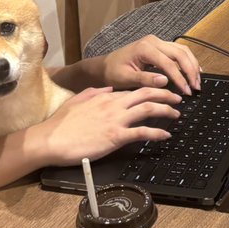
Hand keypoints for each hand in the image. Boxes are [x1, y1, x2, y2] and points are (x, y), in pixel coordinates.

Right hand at [31, 87, 181, 165]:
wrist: (51, 139)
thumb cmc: (61, 124)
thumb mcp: (77, 101)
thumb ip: (94, 93)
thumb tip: (108, 88)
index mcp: (105, 96)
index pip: (133, 89)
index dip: (150, 90)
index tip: (160, 93)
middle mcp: (113, 105)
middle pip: (146, 94)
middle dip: (165, 94)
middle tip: (178, 98)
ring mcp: (116, 120)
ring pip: (148, 109)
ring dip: (166, 110)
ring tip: (177, 114)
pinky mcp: (116, 137)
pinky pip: (142, 133)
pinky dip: (157, 133)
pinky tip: (166, 135)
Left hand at [101, 35, 201, 93]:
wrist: (105, 66)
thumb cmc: (113, 73)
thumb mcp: (126, 79)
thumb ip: (145, 79)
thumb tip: (165, 81)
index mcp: (144, 48)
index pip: (168, 63)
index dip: (180, 78)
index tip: (187, 92)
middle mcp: (153, 41)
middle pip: (180, 53)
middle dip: (190, 71)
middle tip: (196, 87)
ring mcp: (157, 42)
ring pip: (182, 50)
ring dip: (192, 65)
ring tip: (198, 81)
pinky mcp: (160, 46)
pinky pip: (178, 51)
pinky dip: (188, 61)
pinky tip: (194, 71)